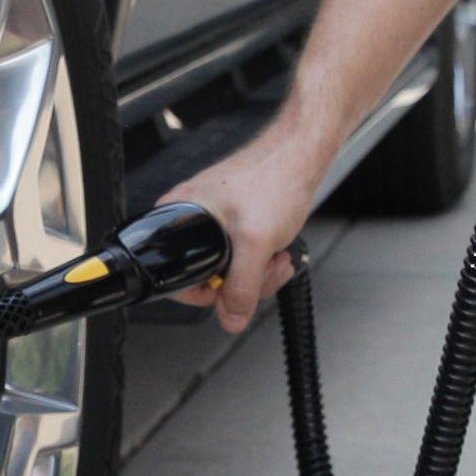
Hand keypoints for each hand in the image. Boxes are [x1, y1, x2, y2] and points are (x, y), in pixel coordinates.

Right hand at [162, 127, 323, 332]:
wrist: (302, 156)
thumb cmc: (274, 179)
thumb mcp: (255, 242)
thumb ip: (241, 287)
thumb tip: (231, 319)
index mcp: (176, 218)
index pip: (174, 278)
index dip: (204, 294)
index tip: (228, 294)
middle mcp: (191, 221)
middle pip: (207, 278)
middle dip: (243, 282)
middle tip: (264, 267)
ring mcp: (215, 223)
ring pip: (231, 272)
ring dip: (260, 273)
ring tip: (276, 255)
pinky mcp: (236, 224)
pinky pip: (244, 258)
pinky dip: (264, 260)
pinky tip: (278, 250)